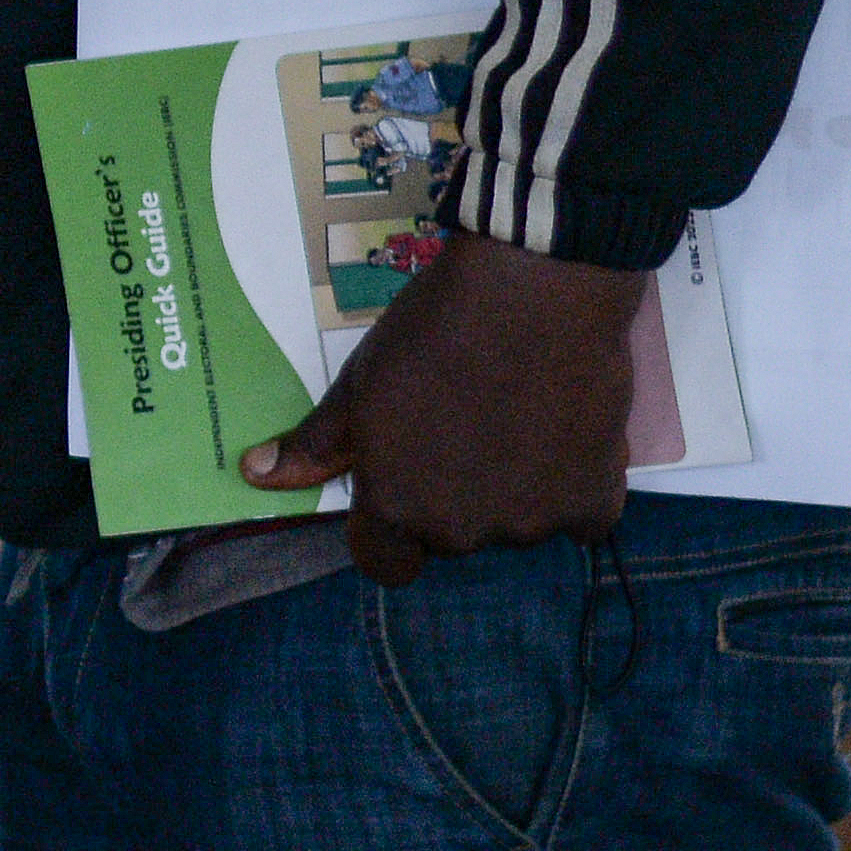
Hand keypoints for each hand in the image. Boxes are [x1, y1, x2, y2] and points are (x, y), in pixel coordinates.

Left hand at [240, 230, 644, 586]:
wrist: (537, 289)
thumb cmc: (435, 331)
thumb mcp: (361, 382)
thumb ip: (318, 444)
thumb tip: (256, 476)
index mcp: (395, 507)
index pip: (384, 562)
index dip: (391, 529)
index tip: (407, 481)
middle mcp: (461, 531)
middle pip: (451, 535)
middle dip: (454, 496)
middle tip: (466, 425)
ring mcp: (530, 522)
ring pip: (517, 522)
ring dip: (516, 488)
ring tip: (519, 414)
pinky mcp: (594, 501)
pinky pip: (584, 514)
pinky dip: (578, 484)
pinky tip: (568, 430)